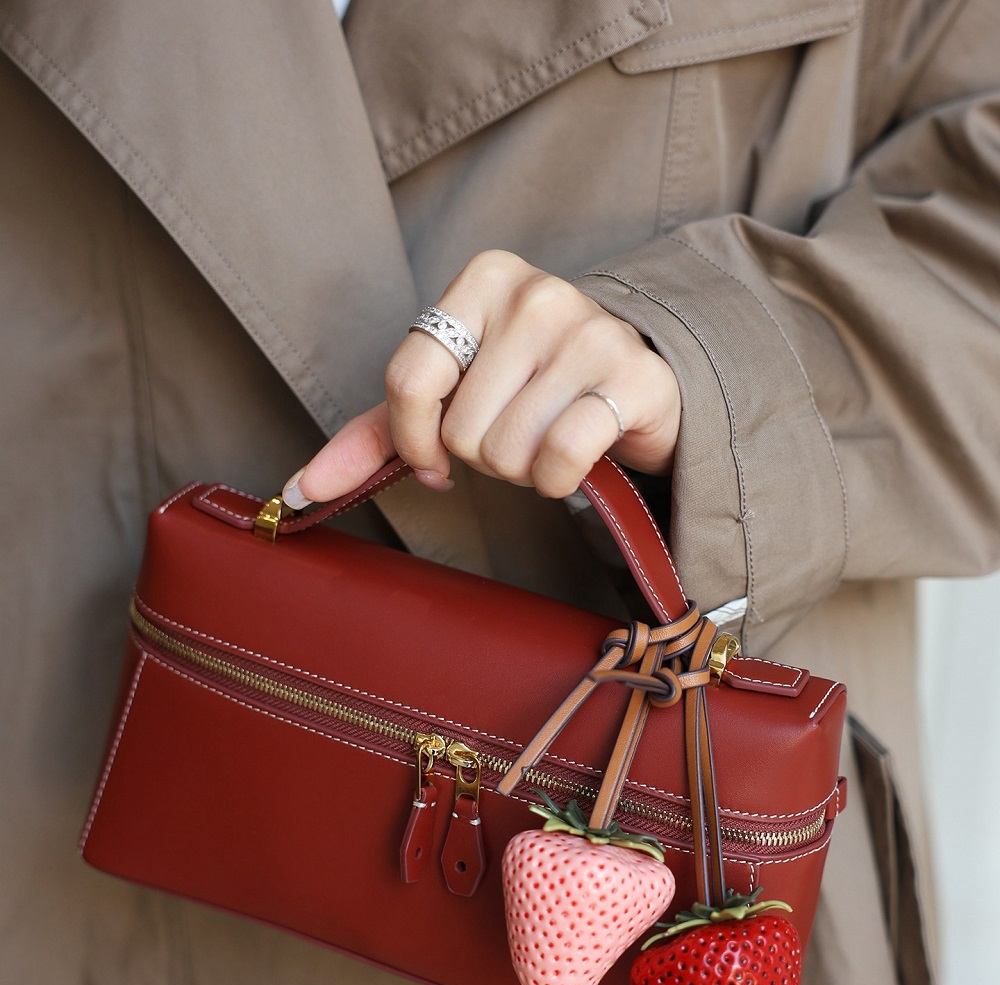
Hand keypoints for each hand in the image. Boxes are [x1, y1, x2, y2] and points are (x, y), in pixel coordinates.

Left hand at [282, 250, 679, 506]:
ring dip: (522, 471)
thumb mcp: (451, 399)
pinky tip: (579, 460)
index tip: (434, 460)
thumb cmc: (533, 391)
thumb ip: (375, 437)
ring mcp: (589, 331)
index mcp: (483, 278)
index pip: (409, 379)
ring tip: (548, 440)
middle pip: (460, 429)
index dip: (414, 441)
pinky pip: (559, 459)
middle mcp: (537, 292)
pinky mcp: (633, 377)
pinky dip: (560, 481)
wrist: (641, 387)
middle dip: (482, 457)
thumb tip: (298, 492)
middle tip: (517, 433)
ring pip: (507, 451)